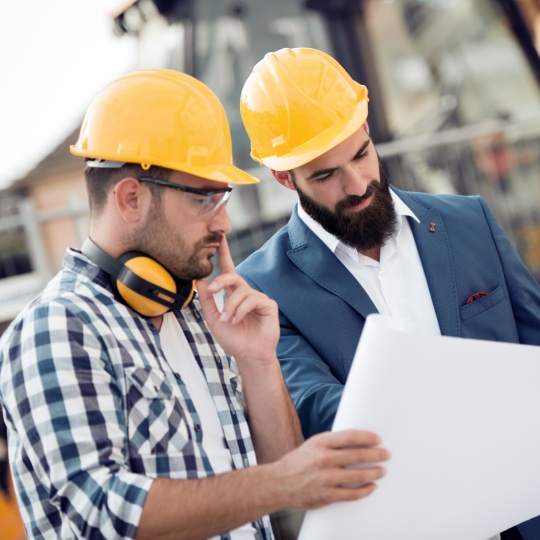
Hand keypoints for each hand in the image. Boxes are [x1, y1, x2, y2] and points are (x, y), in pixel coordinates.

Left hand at [196, 237, 279, 363]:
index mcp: (233, 294)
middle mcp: (246, 293)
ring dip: (230, 306)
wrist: (248, 355)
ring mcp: (258, 298)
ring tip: (226, 321)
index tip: (219, 238)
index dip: (224, 254)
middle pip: (234, 276)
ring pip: (241, 291)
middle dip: (221, 281)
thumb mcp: (213, 320)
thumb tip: (200, 280)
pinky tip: (237, 320)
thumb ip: (207, 301)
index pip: (228, 270)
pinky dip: (240, 310)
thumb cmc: (233, 339)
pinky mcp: (268, 305)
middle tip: (212, 290)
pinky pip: (252, 300)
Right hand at [272, 430, 388, 509]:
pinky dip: (365, 490)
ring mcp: (326, 479)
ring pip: (359, 475)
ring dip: (375, 472)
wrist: (280, 482)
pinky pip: (352, 494)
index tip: (377, 439)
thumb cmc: (298, 462)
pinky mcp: (327, 496)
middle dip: (376, 454)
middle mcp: (324, 459)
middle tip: (385, 454)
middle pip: (358, 455)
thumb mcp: (313, 444)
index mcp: (320, 443)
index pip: (350, 437)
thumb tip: (357, 441)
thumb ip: (333, 443)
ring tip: (382, 470)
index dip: (367, 437)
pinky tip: (372, 486)